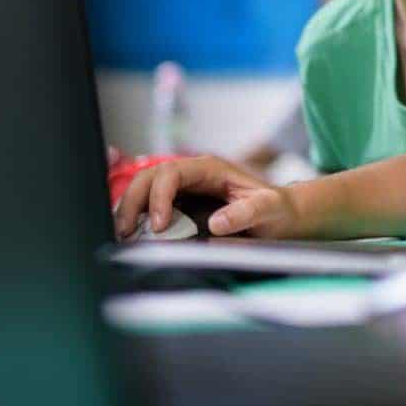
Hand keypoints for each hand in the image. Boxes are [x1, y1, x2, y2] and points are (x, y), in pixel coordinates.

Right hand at [111, 154, 300, 239]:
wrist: (281, 214)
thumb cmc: (276, 208)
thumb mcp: (269, 208)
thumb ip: (247, 212)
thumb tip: (217, 224)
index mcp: (210, 168)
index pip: (171, 172)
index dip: (159, 196)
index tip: (159, 224)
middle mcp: (192, 175)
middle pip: (149, 177)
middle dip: (133, 201)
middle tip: (126, 232)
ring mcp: (183, 189)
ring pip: (144, 190)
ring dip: (129, 210)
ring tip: (124, 236)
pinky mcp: (179, 205)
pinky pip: (150, 207)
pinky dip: (137, 219)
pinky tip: (132, 236)